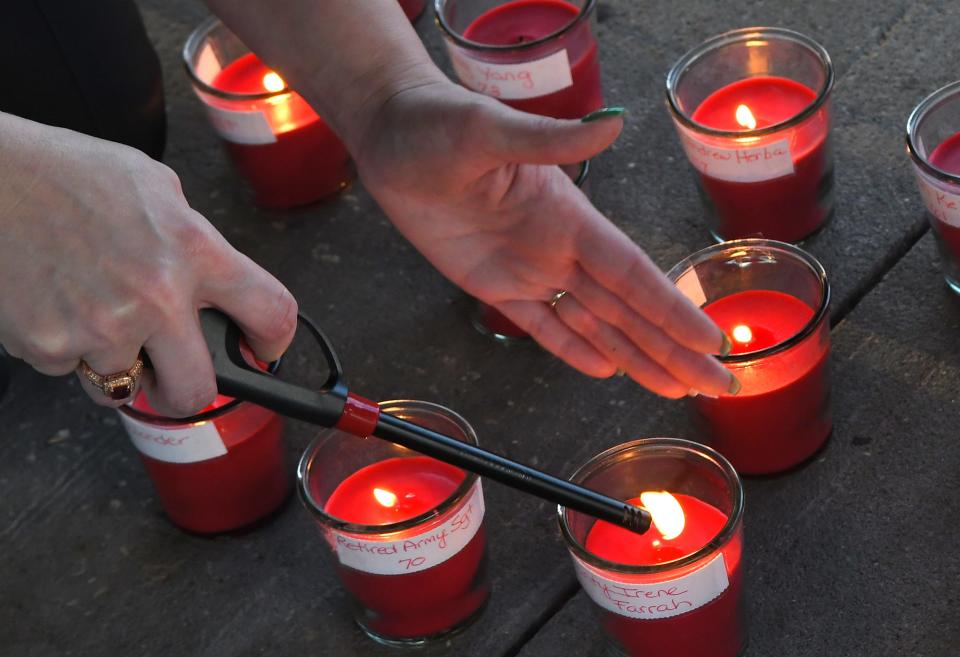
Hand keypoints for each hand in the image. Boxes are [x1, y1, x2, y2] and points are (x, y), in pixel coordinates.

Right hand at [0, 113, 296, 414]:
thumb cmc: (64, 172)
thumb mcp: (154, 187)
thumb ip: (193, 238)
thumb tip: (214, 280)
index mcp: (194, 250)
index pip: (272, 313)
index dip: (274, 343)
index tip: (262, 351)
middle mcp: (156, 296)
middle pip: (200, 390)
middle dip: (189, 389)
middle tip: (174, 373)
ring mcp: (102, 327)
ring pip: (125, 387)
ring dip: (117, 365)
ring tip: (95, 314)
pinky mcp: (50, 345)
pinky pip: (72, 370)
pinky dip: (66, 348)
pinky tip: (57, 304)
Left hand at [352, 83, 734, 397]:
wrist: (392, 137)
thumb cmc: (437, 124)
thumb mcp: (490, 130)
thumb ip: (551, 140)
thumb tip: (614, 125)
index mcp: (568, 216)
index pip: (632, 273)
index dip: (671, 310)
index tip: (711, 341)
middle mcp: (558, 247)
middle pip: (626, 309)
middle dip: (670, 347)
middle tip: (714, 384)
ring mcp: (528, 268)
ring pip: (592, 323)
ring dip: (634, 356)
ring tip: (673, 387)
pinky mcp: (492, 285)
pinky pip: (540, 325)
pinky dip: (572, 349)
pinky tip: (605, 369)